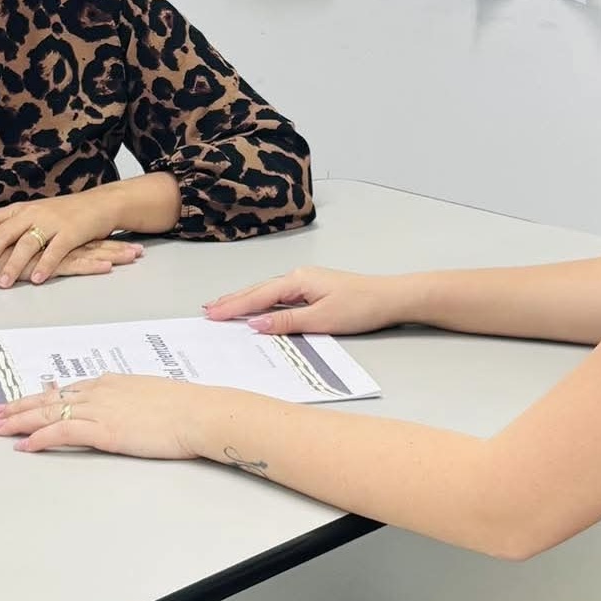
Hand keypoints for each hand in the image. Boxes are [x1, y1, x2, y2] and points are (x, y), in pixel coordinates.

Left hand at [0, 194, 124, 287]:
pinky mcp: (71, 233)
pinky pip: (55, 251)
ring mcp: (52, 222)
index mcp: (22, 209)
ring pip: (27, 244)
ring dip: (13, 266)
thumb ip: (15, 225)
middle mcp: (34, 213)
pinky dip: (44, 266)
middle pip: (3, 233)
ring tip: (2, 284)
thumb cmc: (67, 212)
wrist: (101, 204)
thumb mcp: (36, 214)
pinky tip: (35, 280)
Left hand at [0, 375, 232, 458]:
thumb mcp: (150, 397)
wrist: (198, 413)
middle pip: (48, 398)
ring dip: (19, 421)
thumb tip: (121, 408)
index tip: (19, 402)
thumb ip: (129, 400)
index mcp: (110, 383)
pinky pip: (63, 430)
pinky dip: (41, 437)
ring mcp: (100, 409)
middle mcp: (99, 391)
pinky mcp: (104, 429)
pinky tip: (25, 445)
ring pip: (48, 411)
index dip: (38, 397)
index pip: (64, 390)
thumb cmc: (184, 408)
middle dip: (17, 406)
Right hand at [202, 266, 410, 334]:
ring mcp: (306, 282)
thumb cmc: (361, 307)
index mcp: (298, 281)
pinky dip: (263, 302)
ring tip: (223, 307)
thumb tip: (256, 324)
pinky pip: (280, 296)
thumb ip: (287, 322)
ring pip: (268, 292)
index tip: (212, 315)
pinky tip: (256, 308)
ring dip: (246, 300)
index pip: (258, 296)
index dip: (234, 307)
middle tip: (209, 310)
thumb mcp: (321, 319)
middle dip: (233, 300)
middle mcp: (298, 277)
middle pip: (259, 291)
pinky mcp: (314, 289)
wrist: (391, 298)